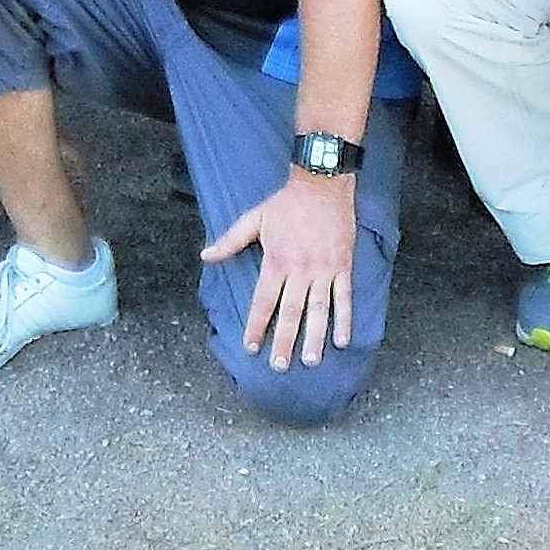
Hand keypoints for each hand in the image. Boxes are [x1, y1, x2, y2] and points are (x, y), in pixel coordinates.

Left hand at [207, 169, 358, 369]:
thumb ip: (230, 241)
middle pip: (290, 312)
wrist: (323, 183)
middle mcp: (300, 270)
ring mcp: (323, 269)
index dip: (256, 325)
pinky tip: (342, 340)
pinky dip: (344, 319)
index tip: (251, 346)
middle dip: (284, 341)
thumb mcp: (254, 219)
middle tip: (280, 366)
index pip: (263, 301)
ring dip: (315, 337)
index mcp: (276, 261)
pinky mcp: (343, 266)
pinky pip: (344, 297)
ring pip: (318, 310)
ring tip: (311, 361)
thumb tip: (206, 255)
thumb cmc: (286, 203)